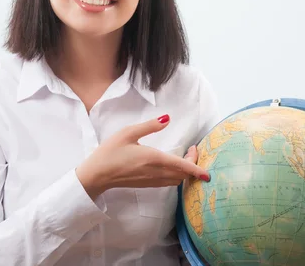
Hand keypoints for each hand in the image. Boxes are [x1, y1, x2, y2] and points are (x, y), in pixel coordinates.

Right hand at [76, 114, 209, 198]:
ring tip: (184, 158)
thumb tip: (167, 118)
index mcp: (154, 159)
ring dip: (184, 172)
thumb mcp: (128, 133)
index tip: (208, 172)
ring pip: (177, 180)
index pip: (182, 166)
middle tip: (192, 150)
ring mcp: (152, 181)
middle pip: (183, 174)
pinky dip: (176, 177)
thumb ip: (150, 126)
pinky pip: (168, 183)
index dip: (197, 169)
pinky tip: (172, 167)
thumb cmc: (110, 152)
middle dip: (192, 165)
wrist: (96, 175)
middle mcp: (156, 172)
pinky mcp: (147, 185)